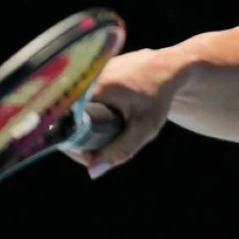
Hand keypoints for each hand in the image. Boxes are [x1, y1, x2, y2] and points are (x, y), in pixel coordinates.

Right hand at [60, 47, 189, 178]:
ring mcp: (90, 72)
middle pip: (71, 117)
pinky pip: (86, 98)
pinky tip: (110, 116)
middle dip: (85, 138)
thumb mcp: (144, 127)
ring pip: (78, 108)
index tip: (92, 157)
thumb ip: (120, 150)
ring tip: (110, 133)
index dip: (77, 147)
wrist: (171, 66)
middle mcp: (87, 77)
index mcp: (94, 88)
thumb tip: (93, 172)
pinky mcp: (95, 70)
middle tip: (104, 149)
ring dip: (89, 124)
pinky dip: (95, 110)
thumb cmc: (159, 96)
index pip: (67, 125)